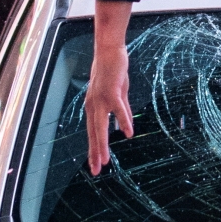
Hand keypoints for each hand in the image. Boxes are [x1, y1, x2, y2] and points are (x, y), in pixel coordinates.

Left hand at [86, 1, 133, 175]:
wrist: (109, 50)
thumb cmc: (113, 71)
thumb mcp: (118, 94)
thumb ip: (121, 111)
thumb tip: (126, 128)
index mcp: (93, 107)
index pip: (93, 132)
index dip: (94, 149)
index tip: (96, 164)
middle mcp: (93, 105)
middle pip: (93, 133)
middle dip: (94, 153)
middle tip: (96, 171)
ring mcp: (100, 99)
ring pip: (101, 126)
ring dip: (102, 144)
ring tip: (104, 161)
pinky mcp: (111, 91)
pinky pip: (118, 110)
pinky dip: (122, 121)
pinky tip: (127, 133)